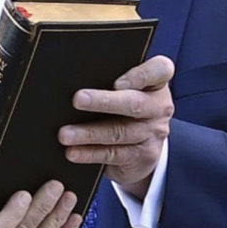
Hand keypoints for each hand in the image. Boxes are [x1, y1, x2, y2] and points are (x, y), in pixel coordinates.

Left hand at [58, 55, 174, 197]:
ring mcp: (152, 133)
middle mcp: (159, 107)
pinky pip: (114, 154)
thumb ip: (110, 79)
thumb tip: (74, 78)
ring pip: (119, 132)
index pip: (161, 70)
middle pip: (134, 103)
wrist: (144, 146)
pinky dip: (90, 153)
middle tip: (77, 99)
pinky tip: (73, 152)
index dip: (141, 75)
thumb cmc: (127, 106)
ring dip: (89, 133)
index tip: (117, 82)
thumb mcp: (128, 89)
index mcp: (157, 83)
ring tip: (65, 134)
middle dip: (104, 101)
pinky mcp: (142, 157)